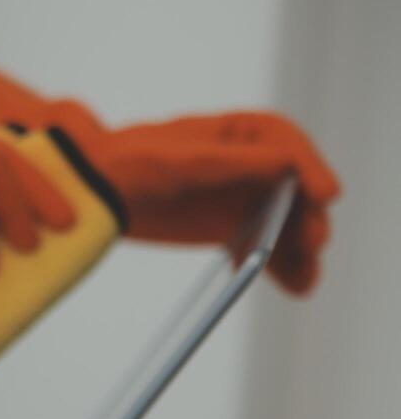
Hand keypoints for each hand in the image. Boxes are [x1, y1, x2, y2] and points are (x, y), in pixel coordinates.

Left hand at [71, 112, 339, 293]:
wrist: (92, 192)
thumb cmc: (131, 162)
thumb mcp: (184, 160)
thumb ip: (235, 163)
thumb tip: (287, 164)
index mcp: (239, 133)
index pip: (288, 147)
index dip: (311, 169)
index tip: (326, 194)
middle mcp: (248, 164)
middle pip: (294, 190)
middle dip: (307, 217)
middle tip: (313, 244)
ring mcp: (239, 197)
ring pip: (283, 223)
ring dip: (298, 251)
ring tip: (304, 281)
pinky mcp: (225, 227)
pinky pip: (261, 247)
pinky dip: (278, 266)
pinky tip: (292, 285)